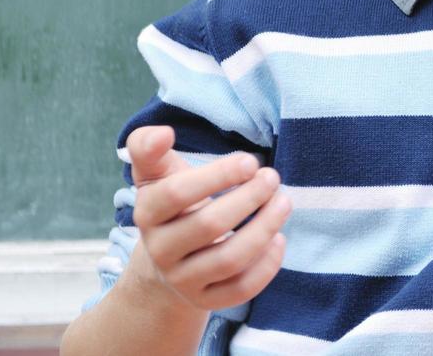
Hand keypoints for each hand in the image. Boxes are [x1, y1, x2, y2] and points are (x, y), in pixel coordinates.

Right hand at [123, 125, 290, 311]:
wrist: (166, 262)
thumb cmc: (173, 206)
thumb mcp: (158, 175)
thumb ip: (150, 148)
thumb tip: (162, 133)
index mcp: (148, 212)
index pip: (176, 193)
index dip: (218, 175)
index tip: (250, 161)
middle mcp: (161, 250)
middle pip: (208, 225)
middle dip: (248, 198)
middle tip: (273, 177)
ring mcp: (183, 280)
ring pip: (228, 259)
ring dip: (264, 228)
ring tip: (284, 202)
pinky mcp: (206, 301)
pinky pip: (240, 290)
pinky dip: (266, 266)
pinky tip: (279, 239)